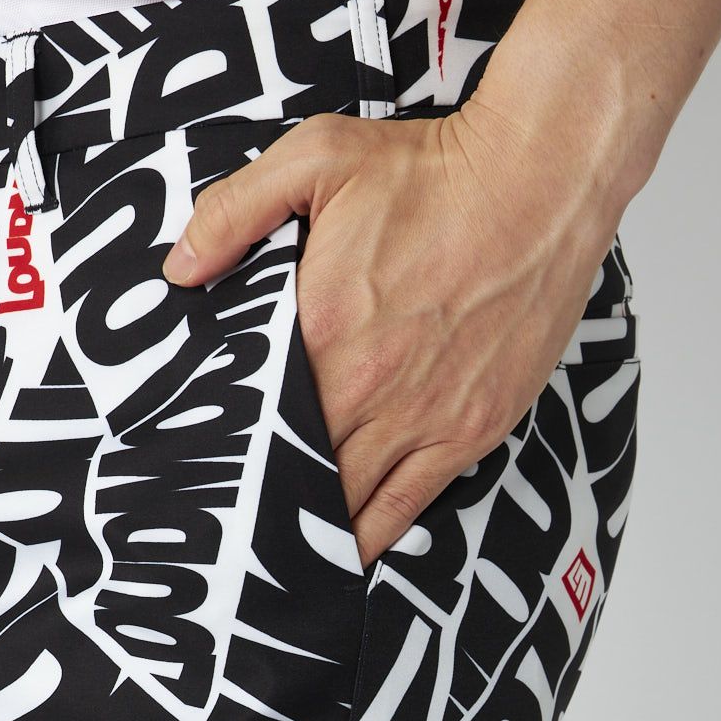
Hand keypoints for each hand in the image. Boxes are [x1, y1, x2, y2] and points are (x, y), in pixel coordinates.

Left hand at [161, 98, 626, 569]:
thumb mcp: (317, 159)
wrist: (539, 181)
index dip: (226, 452)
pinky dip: (372, 536)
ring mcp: (425, 416)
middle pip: (297, 469)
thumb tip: (180, 268)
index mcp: (323, 331)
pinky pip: (409, 505)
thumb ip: (236, 212)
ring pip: (349, 499)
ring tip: (268, 560)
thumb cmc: (433, 172)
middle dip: (260, 498)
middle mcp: (370, 388)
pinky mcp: (470, 429)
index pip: (257, 416)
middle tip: (223, 531)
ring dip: (309, 528)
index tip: (199, 473)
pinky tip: (344, 557)